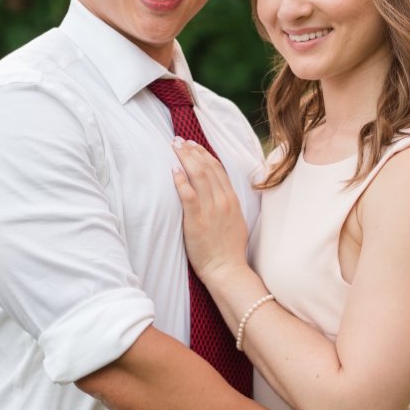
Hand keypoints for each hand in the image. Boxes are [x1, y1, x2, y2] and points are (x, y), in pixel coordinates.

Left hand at [171, 140, 249, 282]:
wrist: (227, 269)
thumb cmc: (229, 249)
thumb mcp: (235, 220)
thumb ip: (227, 204)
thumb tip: (217, 192)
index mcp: (231, 200)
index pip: (217, 169)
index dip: (204, 154)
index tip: (193, 144)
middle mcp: (222, 201)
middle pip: (207, 168)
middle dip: (192, 151)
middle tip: (178, 140)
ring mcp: (211, 210)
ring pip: (198, 176)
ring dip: (185, 159)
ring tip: (174, 147)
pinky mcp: (197, 221)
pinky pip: (188, 196)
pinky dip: (181, 181)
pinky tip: (173, 170)